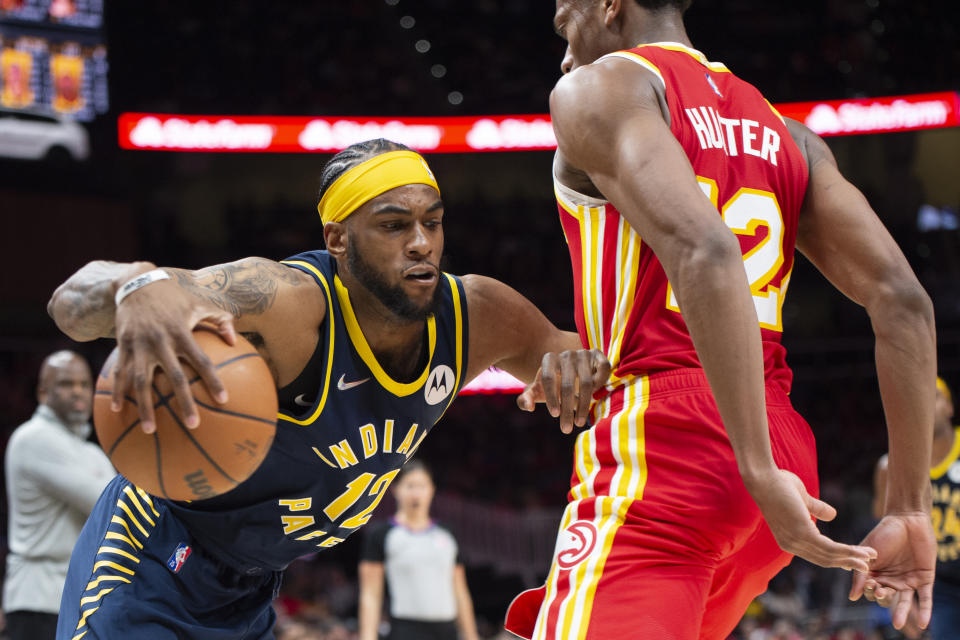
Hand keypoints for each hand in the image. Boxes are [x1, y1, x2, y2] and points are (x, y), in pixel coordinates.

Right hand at [112, 276, 235, 432]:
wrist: (136, 282)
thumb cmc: (174, 297)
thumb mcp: (200, 303)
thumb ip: (220, 320)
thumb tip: (234, 342)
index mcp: (182, 332)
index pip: (202, 361)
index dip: (213, 380)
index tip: (223, 400)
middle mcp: (161, 341)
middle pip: (174, 377)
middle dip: (184, 402)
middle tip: (194, 425)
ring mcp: (140, 344)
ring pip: (142, 381)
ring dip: (145, 407)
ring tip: (150, 431)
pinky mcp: (123, 345)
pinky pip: (120, 373)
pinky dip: (118, 391)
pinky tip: (118, 411)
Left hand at [517, 349, 610, 432]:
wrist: (570, 370)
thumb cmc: (551, 385)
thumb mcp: (536, 392)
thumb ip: (525, 400)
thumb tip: (529, 407)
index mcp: (549, 360)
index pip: (548, 378)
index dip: (551, 397)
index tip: (554, 415)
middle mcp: (566, 355)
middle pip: (567, 385)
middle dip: (567, 410)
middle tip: (566, 430)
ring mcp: (583, 354)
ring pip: (587, 382)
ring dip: (584, 405)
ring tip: (579, 423)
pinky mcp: (597, 355)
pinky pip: (603, 369)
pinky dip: (601, 384)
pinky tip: (595, 397)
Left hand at [747, 468, 877, 571]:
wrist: (763, 476)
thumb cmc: (778, 483)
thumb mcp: (802, 499)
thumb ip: (816, 508)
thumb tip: (832, 516)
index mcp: (789, 539)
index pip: (816, 555)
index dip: (836, 558)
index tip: (854, 560)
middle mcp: (791, 544)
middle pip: (824, 560)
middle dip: (847, 562)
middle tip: (867, 566)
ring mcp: (795, 540)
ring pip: (829, 556)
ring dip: (852, 558)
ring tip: (869, 559)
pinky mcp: (802, 533)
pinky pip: (829, 548)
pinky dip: (847, 552)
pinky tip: (860, 552)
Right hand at [848, 512, 935, 629]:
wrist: (907, 520)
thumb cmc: (883, 533)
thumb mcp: (867, 554)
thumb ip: (860, 575)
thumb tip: (853, 597)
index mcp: (875, 574)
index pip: (870, 591)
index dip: (869, 590)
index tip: (869, 583)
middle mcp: (891, 579)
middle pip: (885, 598)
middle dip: (882, 597)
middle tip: (880, 589)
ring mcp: (908, 580)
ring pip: (904, 602)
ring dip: (901, 613)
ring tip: (898, 624)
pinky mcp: (924, 579)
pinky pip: (925, 599)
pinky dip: (925, 611)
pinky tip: (924, 623)